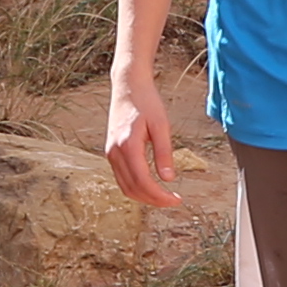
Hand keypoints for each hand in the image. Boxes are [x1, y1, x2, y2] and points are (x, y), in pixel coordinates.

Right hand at [100, 75, 184, 207]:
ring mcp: (110, 153)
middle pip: (132, 189)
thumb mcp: (161, 125)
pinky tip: (151, 185)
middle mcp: (115, 152)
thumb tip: (169, 179)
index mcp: (128, 145)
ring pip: (124, 186)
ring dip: (144, 196)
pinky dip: (135, 187)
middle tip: (172, 201)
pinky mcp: (111, 152)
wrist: (127, 86)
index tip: (176, 200)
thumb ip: (164, 152)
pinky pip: (121, 178)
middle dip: (153, 200)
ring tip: (163, 196)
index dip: (159, 196)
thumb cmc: (146, 101)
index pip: (143, 182)